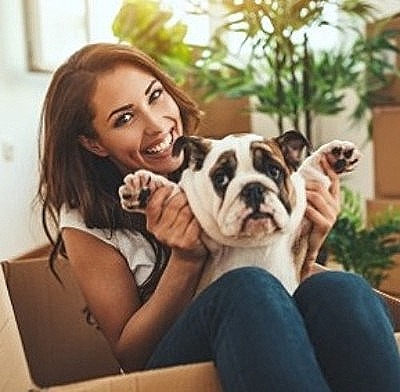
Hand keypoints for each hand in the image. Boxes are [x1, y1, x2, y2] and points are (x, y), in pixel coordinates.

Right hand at [145, 186, 207, 262]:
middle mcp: (160, 233)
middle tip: (188, 196)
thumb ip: (164, 205)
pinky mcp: (186, 242)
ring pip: (186, 212)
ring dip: (192, 206)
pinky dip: (199, 218)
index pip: (153, 205)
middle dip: (183, 197)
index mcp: (152, 225)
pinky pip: (195, 222)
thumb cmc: (179, 230)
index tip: (170, 188)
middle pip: (173, 205)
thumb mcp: (167, 220)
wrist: (188, 255)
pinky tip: (198, 219)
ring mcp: (173, 238)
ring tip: (194, 207)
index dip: (162, 193)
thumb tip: (169, 185)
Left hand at [302, 155, 340, 277]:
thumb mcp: (306, 205)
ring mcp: (332, 215)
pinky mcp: (326, 224)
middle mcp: (335, 206)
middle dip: (304, 183)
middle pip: (319, 186)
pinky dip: (302, 207)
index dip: (329, 168)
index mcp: (333, 200)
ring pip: (315, 196)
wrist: (304, 246)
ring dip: (301, 194)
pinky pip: (311, 209)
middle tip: (292, 184)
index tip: (324, 157)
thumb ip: (307, 192)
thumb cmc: (303, 224)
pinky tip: (296, 208)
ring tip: (292, 196)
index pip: (334, 181)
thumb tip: (297, 175)